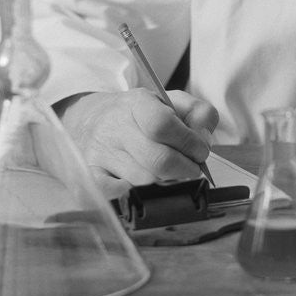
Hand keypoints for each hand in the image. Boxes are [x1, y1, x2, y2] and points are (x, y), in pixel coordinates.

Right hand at [55, 89, 219, 198]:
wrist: (92, 119)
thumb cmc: (140, 114)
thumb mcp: (172, 101)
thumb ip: (199, 113)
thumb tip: (204, 139)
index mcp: (137, 103)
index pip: (163, 125)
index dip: (189, 142)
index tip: (201, 151)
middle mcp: (115, 127)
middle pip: (157, 160)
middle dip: (184, 168)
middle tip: (192, 168)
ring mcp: (101, 153)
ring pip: (143, 181)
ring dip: (165, 182)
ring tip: (169, 173)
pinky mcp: (91, 175)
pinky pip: (114, 194)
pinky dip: (134, 194)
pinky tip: (145, 185)